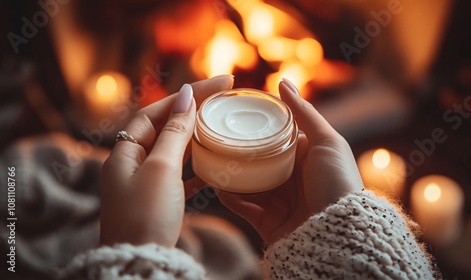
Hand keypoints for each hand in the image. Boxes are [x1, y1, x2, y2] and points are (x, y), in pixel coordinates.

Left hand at [99, 75, 233, 247]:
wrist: (140, 262)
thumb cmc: (145, 215)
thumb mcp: (161, 168)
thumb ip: (174, 132)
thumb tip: (186, 97)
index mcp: (126, 152)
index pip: (157, 111)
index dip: (185, 95)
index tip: (216, 84)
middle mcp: (133, 164)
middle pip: (164, 127)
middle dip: (192, 111)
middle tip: (222, 98)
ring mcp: (146, 183)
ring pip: (173, 150)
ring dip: (195, 136)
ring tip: (218, 123)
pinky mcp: (159, 201)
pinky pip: (179, 175)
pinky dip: (196, 167)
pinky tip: (213, 164)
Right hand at [218, 79, 363, 244]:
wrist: (340, 232)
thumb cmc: (338, 181)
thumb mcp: (326, 141)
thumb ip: (304, 112)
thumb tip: (282, 82)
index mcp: (304, 158)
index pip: (275, 140)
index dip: (256, 130)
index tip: (234, 117)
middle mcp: (290, 179)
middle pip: (257, 162)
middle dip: (237, 153)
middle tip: (214, 138)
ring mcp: (278, 201)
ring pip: (247, 184)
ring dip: (229, 174)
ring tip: (210, 161)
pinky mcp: (268, 222)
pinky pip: (243, 208)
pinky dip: (230, 197)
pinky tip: (218, 185)